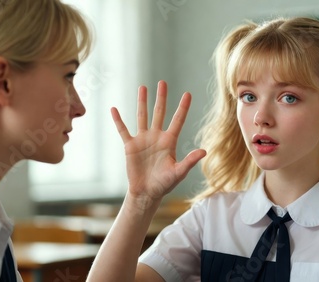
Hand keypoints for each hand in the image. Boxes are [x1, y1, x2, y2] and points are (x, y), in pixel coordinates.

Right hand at [111, 81, 205, 203]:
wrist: (146, 193)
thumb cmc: (164, 184)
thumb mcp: (178, 173)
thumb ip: (189, 161)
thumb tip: (204, 151)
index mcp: (169, 142)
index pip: (177, 120)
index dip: (183, 107)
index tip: (188, 93)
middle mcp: (156, 137)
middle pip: (159, 113)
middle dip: (161, 98)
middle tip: (162, 82)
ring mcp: (143, 140)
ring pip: (142, 116)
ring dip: (142, 102)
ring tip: (143, 88)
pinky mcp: (130, 146)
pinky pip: (123, 130)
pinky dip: (118, 120)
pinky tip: (114, 109)